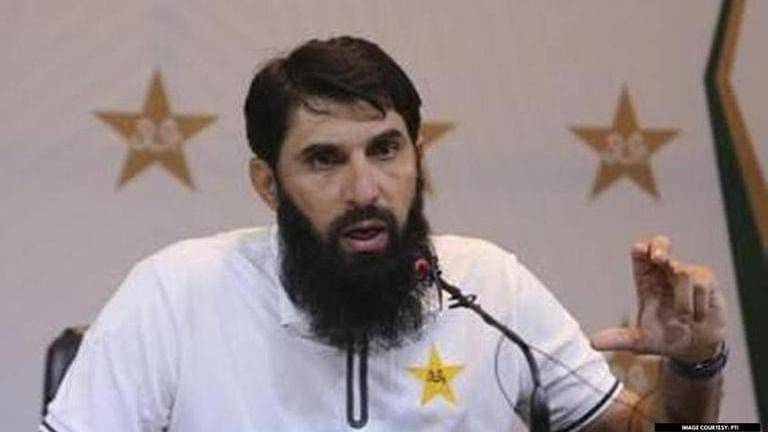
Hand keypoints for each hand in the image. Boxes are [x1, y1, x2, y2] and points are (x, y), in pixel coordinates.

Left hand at [590, 236, 726, 363]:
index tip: (639, 250)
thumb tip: (593, 343)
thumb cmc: (666, 338)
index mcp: (645, 280)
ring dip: (682, 302)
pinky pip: (701, 284)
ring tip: (684, 318)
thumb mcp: (639, 341)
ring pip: (682, 272)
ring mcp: (687, 274)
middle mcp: (664, 273)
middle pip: (660, 244)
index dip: (641, 249)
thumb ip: (618, 339)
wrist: (695, 349)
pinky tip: (699, 315)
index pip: (640, 254)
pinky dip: (698, 304)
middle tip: (658, 258)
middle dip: (659, 246)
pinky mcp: (706, 281)